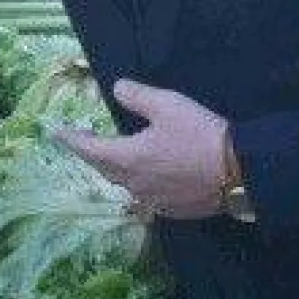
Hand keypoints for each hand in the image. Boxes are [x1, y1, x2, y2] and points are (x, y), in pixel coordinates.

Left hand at [55, 79, 229, 218]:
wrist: (242, 173)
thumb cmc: (201, 136)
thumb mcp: (168, 105)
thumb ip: (137, 96)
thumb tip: (116, 89)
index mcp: (127, 158)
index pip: (88, 149)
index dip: (71, 139)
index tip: (55, 132)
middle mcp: (134, 184)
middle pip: (103, 169)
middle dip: (92, 154)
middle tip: (85, 140)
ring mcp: (153, 201)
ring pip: (124, 184)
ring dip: (115, 169)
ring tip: (113, 156)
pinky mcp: (173, 210)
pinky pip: (146, 196)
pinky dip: (139, 182)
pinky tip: (146, 176)